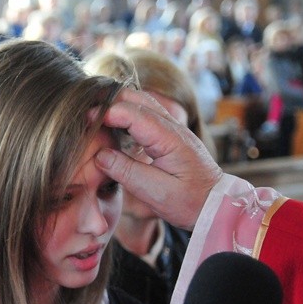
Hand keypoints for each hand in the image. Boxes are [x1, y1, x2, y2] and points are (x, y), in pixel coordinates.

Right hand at [96, 90, 222, 229]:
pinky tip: (113, 128)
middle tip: (86, 117)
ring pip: (140, 102)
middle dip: (109, 103)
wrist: (217, 205)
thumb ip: (127, 172)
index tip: (85, 121)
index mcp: (169, 138)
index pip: (132, 112)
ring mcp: (172, 128)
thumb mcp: (156, 193)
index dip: (107, 113)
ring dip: (117, 106)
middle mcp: (172, 126)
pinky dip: (126, 114)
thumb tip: (100, 155)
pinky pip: (145, 113)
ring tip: (96, 120)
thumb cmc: (189, 202)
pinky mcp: (169, 134)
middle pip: (136, 98)